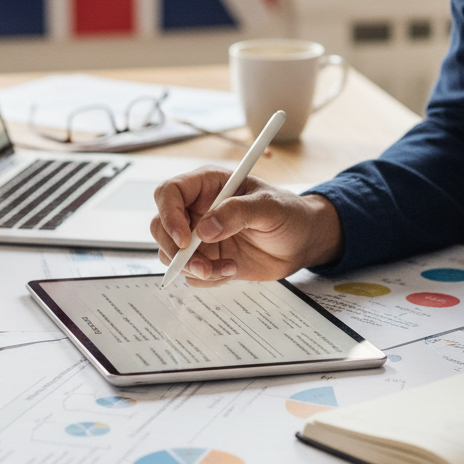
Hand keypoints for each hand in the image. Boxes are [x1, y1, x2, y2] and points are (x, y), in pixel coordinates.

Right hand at [150, 167, 343, 285]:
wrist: (302, 242)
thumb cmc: (289, 214)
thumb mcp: (269, 206)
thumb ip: (238, 212)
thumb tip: (205, 229)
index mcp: (208, 184)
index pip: (170, 192)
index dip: (169, 214)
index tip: (185, 238)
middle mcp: (198, 209)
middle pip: (161, 226)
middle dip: (175, 250)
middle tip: (201, 265)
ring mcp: (200, 236)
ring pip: (171, 254)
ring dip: (192, 268)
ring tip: (226, 269)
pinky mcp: (207, 259)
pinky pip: (190, 274)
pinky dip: (207, 279)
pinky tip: (232, 269)